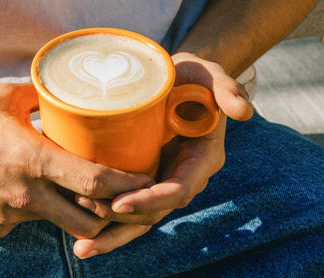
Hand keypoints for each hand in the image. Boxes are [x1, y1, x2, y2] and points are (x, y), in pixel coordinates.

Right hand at [0, 83, 153, 239]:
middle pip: (90, 220)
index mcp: (32, 161)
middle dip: (112, 212)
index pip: (97, 182)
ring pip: (60, 223)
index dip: (130, 184)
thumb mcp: (3, 97)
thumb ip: (41, 93)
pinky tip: (29, 189)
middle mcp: (27, 196)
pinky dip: (40, 211)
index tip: (149, 178)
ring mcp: (10, 218)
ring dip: (76, 212)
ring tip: (81, 191)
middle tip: (123, 193)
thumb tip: (66, 85)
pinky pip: (30, 224)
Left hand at [72, 54, 253, 257]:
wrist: (179, 77)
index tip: (120, 203)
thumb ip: (227, 89)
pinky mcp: (142, 174)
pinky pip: (126, 203)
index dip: (150, 200)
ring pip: (139, 218)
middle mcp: (182, 176)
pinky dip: (106, 218)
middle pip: (155, 214)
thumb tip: (244, 110)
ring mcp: (161, 178)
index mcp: (202, 160)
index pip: (178, 190)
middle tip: (88, 236)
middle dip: (123, 227)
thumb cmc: (195, 76)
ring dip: (112, 234)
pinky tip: (79, 226)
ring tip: (82, 248)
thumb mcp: (211, 75)